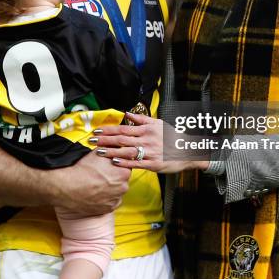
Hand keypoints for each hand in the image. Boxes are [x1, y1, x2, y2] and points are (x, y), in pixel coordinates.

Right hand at [45, 151, 130, 215]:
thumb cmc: (83, 168)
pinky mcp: (108, 209)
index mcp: (124, 172)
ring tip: (97, 183)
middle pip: (122, 179)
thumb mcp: (99, 152)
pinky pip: (111, 201)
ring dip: (111, 187)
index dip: (116, 164)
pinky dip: (106, 198)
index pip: (125, 166)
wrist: (68, 186)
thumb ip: (113, 148)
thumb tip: (118, 145)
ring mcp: (116, 199)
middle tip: (101, 174)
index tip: (108, 165)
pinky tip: (96, 192)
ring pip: (117, 191)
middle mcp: (123, 187)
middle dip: (114, 176)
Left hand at [94, 112, 208, 172]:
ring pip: (127, 152)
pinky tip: (114, 162)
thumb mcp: (159, 123)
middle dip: (105, 140)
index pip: (124, 129)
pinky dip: (125, 163)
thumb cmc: (172, 136)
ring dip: (111, 151)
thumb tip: (127, 114)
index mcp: (147, 129)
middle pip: (122, 140)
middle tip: (91, 141)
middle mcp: (147, 140)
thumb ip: (142, 119)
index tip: (97, 131)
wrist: (188, 150)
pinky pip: (137, 163)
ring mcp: (150, 152)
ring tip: (98, 152)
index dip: (109, 130)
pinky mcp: (153, 164)